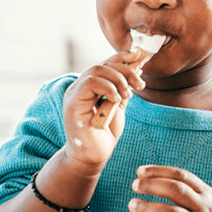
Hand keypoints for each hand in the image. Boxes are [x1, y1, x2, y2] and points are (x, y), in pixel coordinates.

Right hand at [62, 50, 144, 168]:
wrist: (92, 156)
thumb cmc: (104, 133)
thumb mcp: (118, 105)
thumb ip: (123, 89)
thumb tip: (136, 70)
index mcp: (89, 86)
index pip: (105, 63)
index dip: (120, 56)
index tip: (137, 55)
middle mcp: (79, 87)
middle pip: (103, 65)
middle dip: (125, 71)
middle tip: (139, 84)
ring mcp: (74, 94)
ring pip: (96, 70)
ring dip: (118, 79)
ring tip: (127, 95)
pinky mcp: (73, 103)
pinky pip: (90, 83)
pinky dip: (107, 88)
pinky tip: (116, 99)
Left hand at [128, 165, 211, 211]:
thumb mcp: (202, 195)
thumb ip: (179, 184)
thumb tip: (143, 174)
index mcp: (204, 192)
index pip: (181, 175)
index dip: (159, 171)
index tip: (140, 171)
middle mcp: (201, 208)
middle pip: (176, 191)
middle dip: (152, 185)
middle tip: (134, 185)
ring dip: (148, 208)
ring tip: (132, 204)